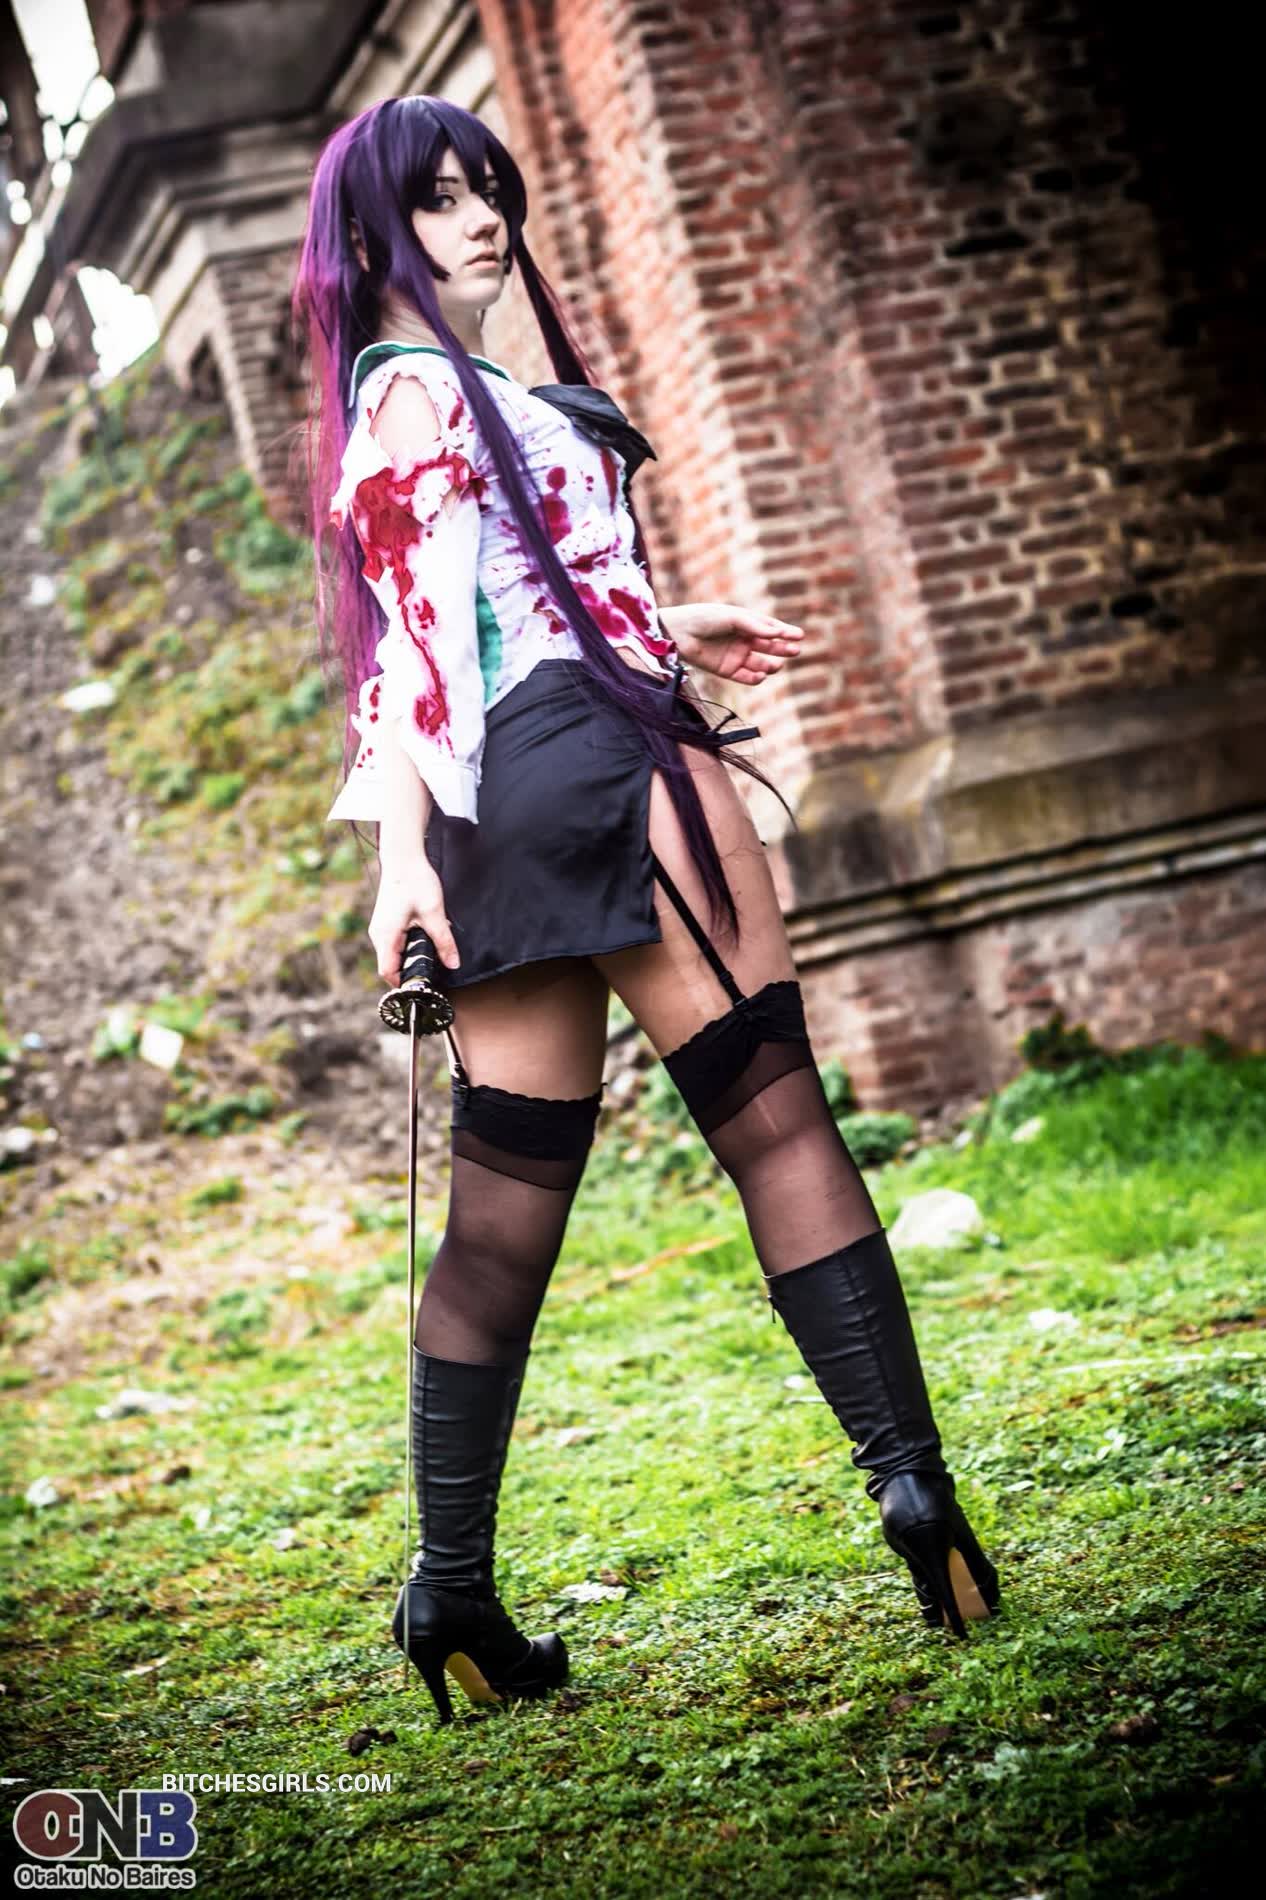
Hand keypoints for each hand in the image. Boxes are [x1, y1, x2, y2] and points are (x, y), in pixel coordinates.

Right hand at [370, 855, 461, 981]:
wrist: (403, 856)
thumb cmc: (415, 880)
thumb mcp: (434, 913)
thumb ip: (444, 941)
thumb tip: (453, 964)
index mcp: (386, 936)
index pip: (388, 972)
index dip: (405, 983)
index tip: (424, 986)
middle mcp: (379, 935)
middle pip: (392, 966)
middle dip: (412, 971)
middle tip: (435, 970)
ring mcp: (381, 929)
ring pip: (395, 955)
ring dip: (413, 957)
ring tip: (434, 952)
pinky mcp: (387, 923)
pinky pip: (397, 944)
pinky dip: (411, 946)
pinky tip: (427, 937)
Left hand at [659, 602, 804, 685]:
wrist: (678, 633)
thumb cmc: (704, 618)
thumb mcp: (731, 617)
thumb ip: (754, 625)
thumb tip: (777, 632)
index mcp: (746, 623)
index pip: (770, 628)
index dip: (785, 632)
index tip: (800, 635)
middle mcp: (743, 640)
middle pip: (769, 647)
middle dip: (783, 649)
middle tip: (795, 650)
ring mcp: (736, 655)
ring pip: (760, 664)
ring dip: (770, 665)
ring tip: (776, 665)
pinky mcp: (727, 670)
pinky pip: (746, 677)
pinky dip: (755, 678)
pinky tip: (761, 675)